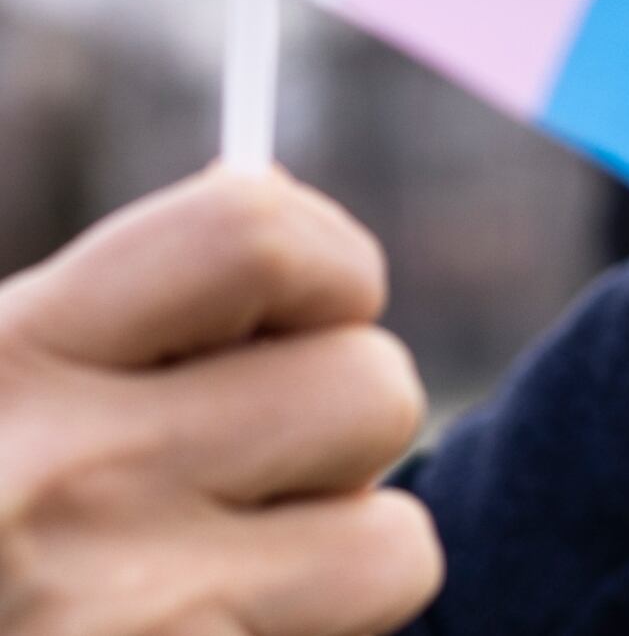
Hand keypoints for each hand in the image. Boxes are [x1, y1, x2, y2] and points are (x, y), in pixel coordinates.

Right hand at [0, 169, 441, 635]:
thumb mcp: (1, 403)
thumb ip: (111, 339)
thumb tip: (303, 257)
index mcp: (1, 364)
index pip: (256, 231)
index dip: (324, 270)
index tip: (297, 320)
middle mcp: (57, 483)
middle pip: (372, 388)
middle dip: (332, 440)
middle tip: (235, 491)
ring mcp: (119, 624)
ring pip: (391, 548)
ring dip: (334, 573)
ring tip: (210, 594)